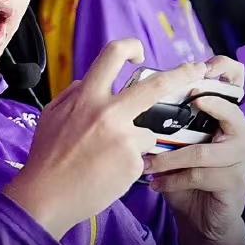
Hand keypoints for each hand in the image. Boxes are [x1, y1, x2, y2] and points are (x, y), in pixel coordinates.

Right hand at [3, 40, 204, 239]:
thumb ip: (74, 95)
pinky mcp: (133, 164)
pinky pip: (140, 157)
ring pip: (148, 132)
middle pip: (156, 86)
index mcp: (87, 97)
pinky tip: (108, 173)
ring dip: (135, 143)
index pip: (113, 54)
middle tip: (198, 71)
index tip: (140, 54)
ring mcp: (124, 139)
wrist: (46, 197)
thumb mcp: (52, 115)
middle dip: (183, 75)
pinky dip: (128, 164)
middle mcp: (109, 113)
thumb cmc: (46, 157)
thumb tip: (90, 82)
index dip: (131, 47)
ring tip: (108, 160)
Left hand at [143, 71, 244, 244]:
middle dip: (204, 104)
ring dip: (169, 158)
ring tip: (147, 163)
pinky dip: (172, 180)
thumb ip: (164, 119)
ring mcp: (241, 157)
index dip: (225, 69)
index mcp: (224, 114)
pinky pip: (200, 175)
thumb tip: (129, 95)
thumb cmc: (183, 174)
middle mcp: (239, 131)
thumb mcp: (173, 142)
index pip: (235, 80)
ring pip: (202, 150)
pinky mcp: (236, 182)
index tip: (203, 67)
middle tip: (181, 105)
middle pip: (230, 109)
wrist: (199, 219)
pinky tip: (156, 184)